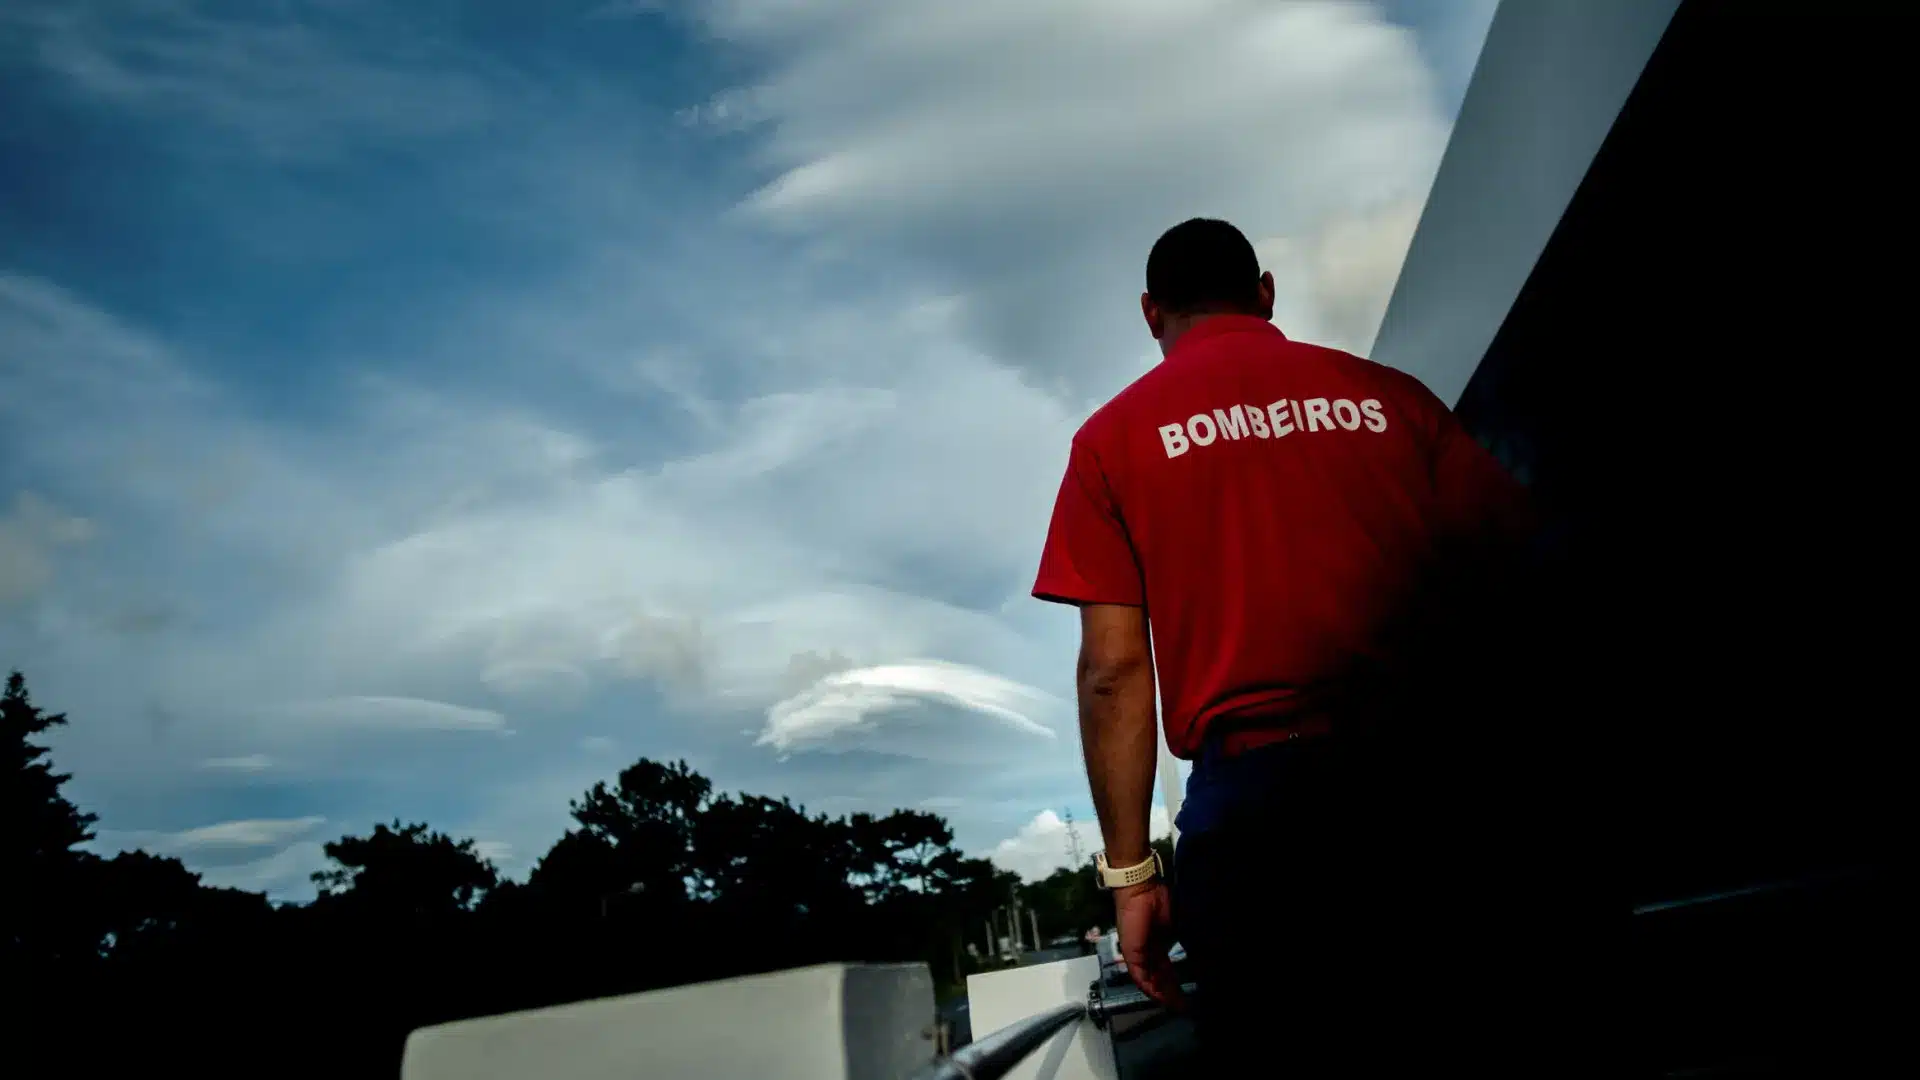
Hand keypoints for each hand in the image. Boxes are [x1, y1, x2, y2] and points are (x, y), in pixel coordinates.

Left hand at [1113, 879, 1186, 1011]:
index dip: (1176, 985)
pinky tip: (1161, 998)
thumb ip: (1189, 944)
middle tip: (1184, 1007)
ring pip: (1149, 981)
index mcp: (1158, 944)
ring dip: (1161, 994)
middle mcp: (1147, 951)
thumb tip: (1205, 959)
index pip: (1167, 971)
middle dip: (1171, 994)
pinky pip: (1139, 976)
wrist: (1142, 889)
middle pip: (1158, 979)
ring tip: (1175, 1006)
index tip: (1188, 998)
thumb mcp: (1179, 926)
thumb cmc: (1160, 901)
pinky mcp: (1131, 953)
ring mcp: (1137, 953)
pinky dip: (1150, 988)